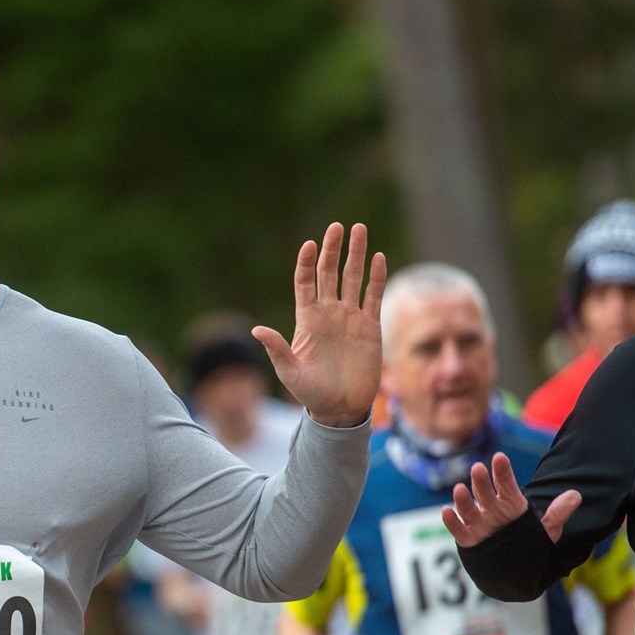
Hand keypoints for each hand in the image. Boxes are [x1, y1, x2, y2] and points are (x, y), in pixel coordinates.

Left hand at [253, 222, 384, 427]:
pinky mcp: (370, 326)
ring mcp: (350, 317)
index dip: (307, 263)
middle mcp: (328, 313)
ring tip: (359, 229)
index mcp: (307, 319)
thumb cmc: (311, 392)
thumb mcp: (290, 372)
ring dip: (356, 254)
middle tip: (337, 226)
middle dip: (333, 249)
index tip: (309, 245)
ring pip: (353, 278)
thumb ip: (277, 349)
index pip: (306, 282)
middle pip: (330, 273)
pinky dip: (376, 277)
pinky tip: (377, 257)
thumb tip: (257, 330)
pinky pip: (373, 296)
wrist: (341, 408)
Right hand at [441, 452, 581, 547]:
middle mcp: (491, 510)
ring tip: (460, 489)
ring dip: (463, 499)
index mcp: (510, 504)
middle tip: (479, 468)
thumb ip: (558, 513)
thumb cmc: (526, 543)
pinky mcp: (469, 540)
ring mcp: (478, 524)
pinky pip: (458, 530)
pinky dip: (451, 522)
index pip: (506, 484)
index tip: (500, 458)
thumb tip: (576, 495)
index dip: (502, 472)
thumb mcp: (546, 530)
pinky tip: (446, 511)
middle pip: (485, 493)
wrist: (511, 567)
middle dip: (481, 481)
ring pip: (468, 509)